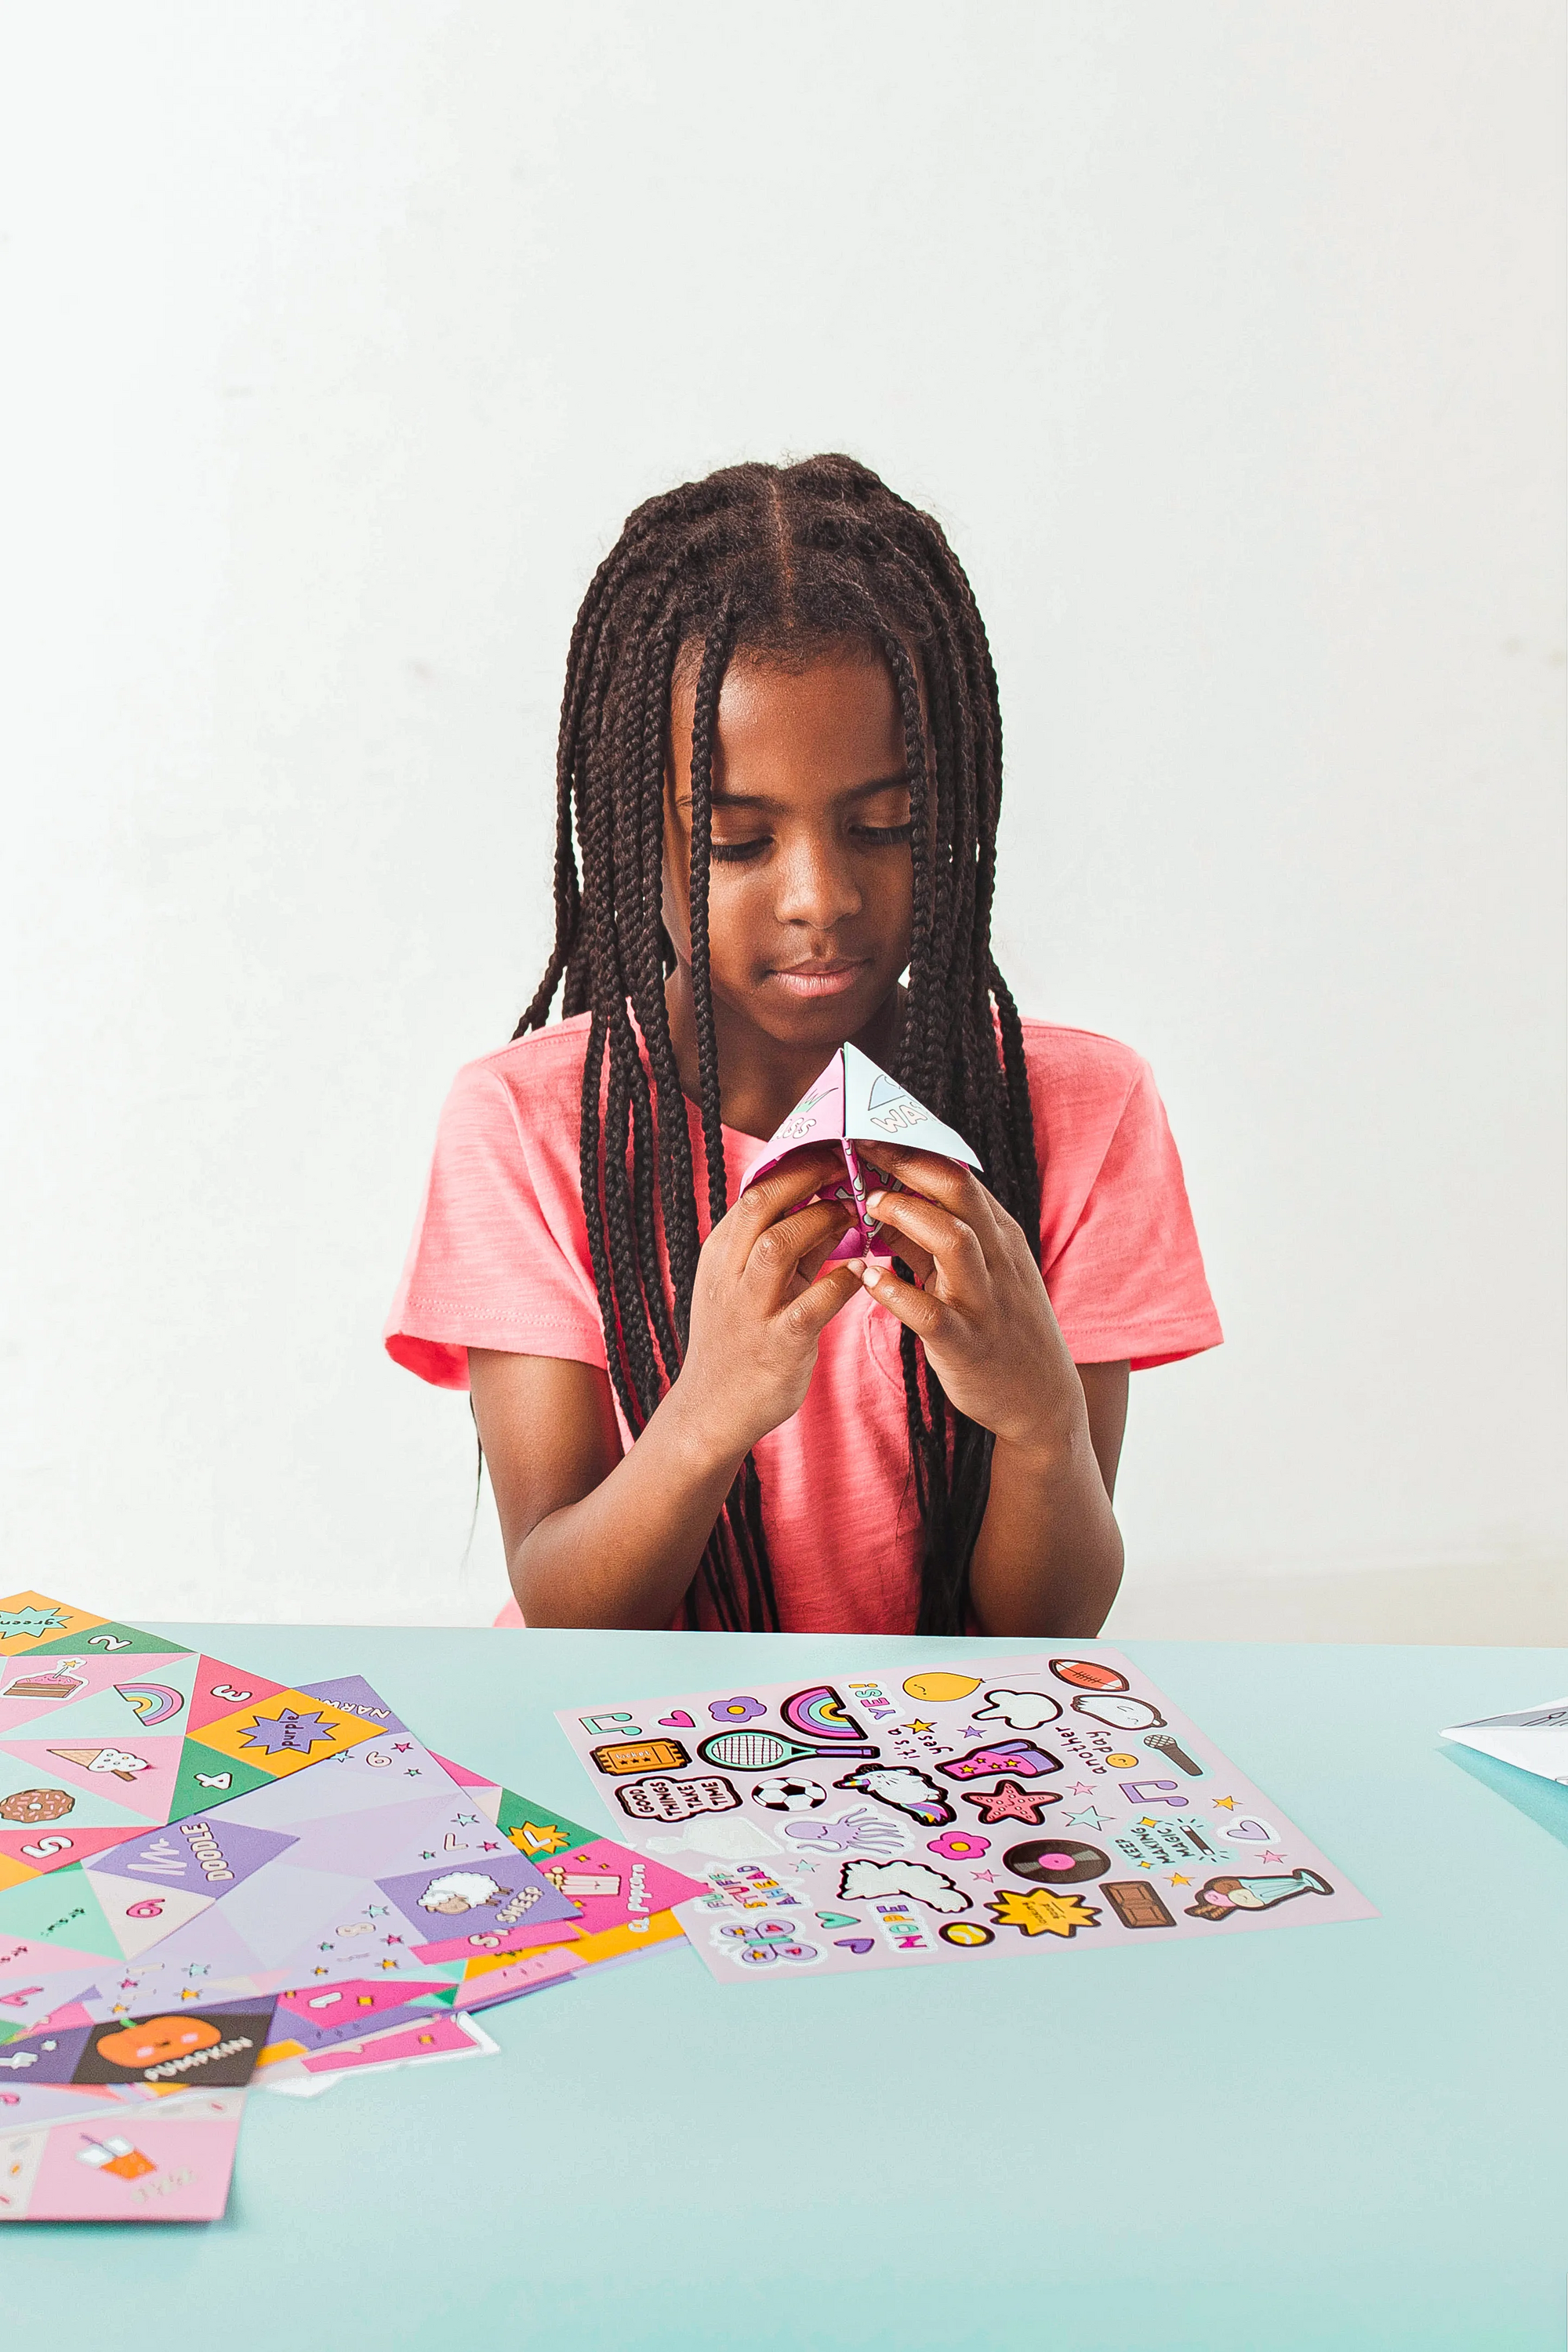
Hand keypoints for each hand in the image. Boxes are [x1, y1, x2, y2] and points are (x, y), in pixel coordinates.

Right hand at [676, 1145, 862, 1458]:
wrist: (713, 1410)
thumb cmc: (739, 1339)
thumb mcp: (751, 1284)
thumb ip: (789, 1246)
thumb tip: (832, 1203)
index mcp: (720, 1254)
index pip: (753, 1192)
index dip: (795, 1166)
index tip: (831, 1151)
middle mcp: (728, 1275)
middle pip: (760, 1205)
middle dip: (806, 1179)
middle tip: (848, 1166)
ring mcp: (749, 1309)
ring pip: (778, 1245)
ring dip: (822, 1221)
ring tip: (855, 1213)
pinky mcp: (778, 1344)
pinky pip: (813, 1303)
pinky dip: (842, 1281)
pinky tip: (864, 1270)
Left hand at [850, 1144, 1083, 1458]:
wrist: (1040, 1398)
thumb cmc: (999, 1325)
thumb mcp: (974, 1271)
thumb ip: (928, 1237)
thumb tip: (877, 1200)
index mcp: (999, 1235)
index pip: (959, 1173)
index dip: (913, 1147)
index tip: (871, 1127)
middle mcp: (998, 1259)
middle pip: (958, 1191)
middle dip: (907, 1163)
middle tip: (860, 1147)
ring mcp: (985, 1300)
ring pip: (953, 1240)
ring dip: (905, 1216)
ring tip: (867, 1204)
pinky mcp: (967, 1343)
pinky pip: (930, 1312)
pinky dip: (894, 1291)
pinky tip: (865, 1278)